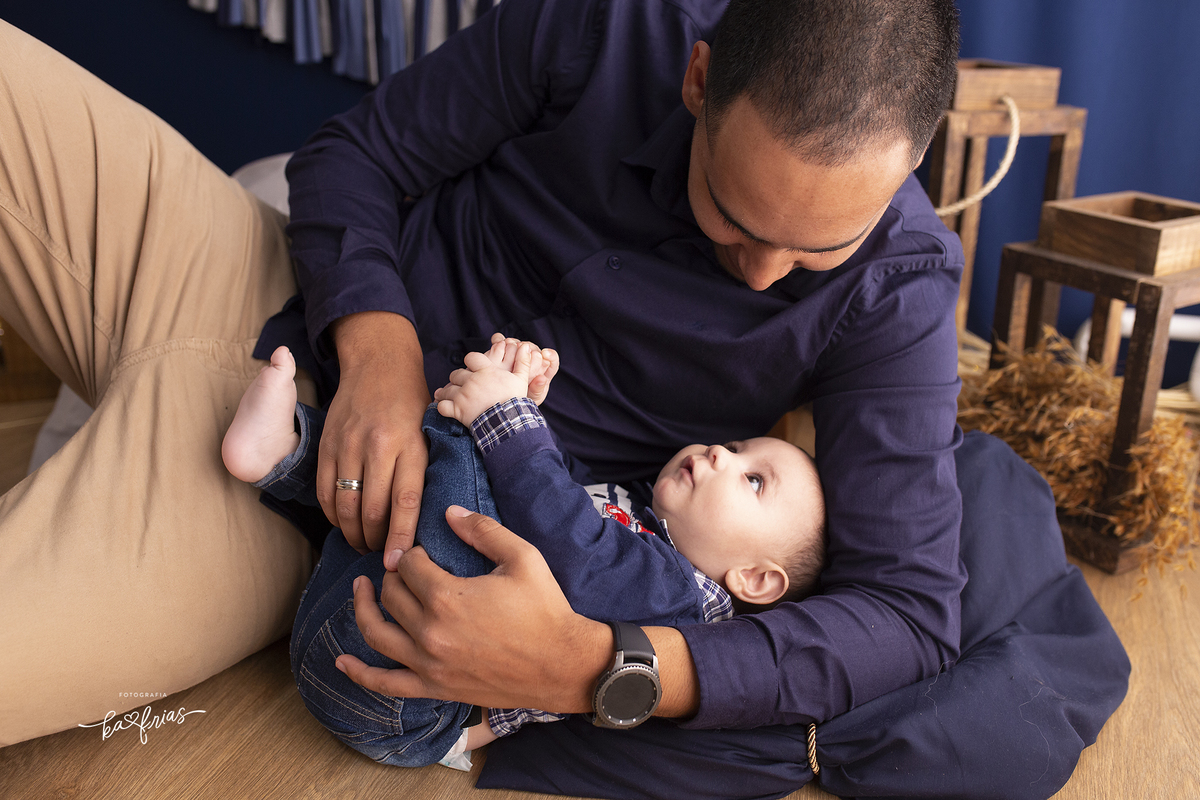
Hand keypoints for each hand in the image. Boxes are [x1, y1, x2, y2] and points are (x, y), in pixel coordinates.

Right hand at [319, 312, 429, 565]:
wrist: (378, 362)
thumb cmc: (413, 402)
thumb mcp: (430, 432)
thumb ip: (424, 469)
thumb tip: (427, 519)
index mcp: (410, 444)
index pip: (406, 500)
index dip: (401, 536)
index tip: (398, 562)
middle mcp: (377, 445)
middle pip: (371, 508)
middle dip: (374, 541)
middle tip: (380, 556)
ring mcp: (348, 444)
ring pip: (344, 504)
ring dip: (352, 532)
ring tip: (362, 544)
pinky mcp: (327, 444)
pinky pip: (325, 490)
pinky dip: (332, 513)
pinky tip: (343, 522)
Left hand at [335, 507, 611, 711]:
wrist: (562, 664)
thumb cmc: (545, 609)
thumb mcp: (522, 557)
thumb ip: (482, 530)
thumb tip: (448, 511)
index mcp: (447, 597)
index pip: (409, 565)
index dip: (413, 553)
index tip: (425, 552)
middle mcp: (429, 632)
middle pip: (391, 594)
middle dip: (394, 574)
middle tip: (407, 567)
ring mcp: (427, 664)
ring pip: (376, 632)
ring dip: (363, 607)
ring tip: (360, 588)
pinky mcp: (434, 687)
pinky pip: (385, 683)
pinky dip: (358, 673)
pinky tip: (341, 661)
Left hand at [433, 339, 544, 424]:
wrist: (509, 422)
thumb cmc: (515, 400)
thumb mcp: (521, 379)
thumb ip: (522, 362)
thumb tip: (526, 346)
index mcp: (485, 371)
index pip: (471, 357)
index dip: (471, 361)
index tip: (472, 367)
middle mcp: (471, 381)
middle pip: (456, 374)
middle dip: (458, 378)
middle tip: (462, 384)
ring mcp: (463, 396)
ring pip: (448, 389)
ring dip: (447, 391)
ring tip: (449, 394)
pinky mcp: (458, 410)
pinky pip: (442, 406)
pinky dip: (442, 406)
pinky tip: (445, 406)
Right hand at [484, 334, 559, 404]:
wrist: (498, 402)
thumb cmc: (519, 402)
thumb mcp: (529, 399)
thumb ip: (537, 390)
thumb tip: (542, 379)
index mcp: (543, 371)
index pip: (551, 359)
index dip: (550, 355)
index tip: (545, 354)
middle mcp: (532, 360)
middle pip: (534, 349)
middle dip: (530, 348)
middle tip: (523, 349)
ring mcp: (517, 354)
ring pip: (518, 343)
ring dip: (513, 343)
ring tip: (508, 344)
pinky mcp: (503, 351)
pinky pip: (501, 341)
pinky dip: (499, 340)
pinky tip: (496, 340)